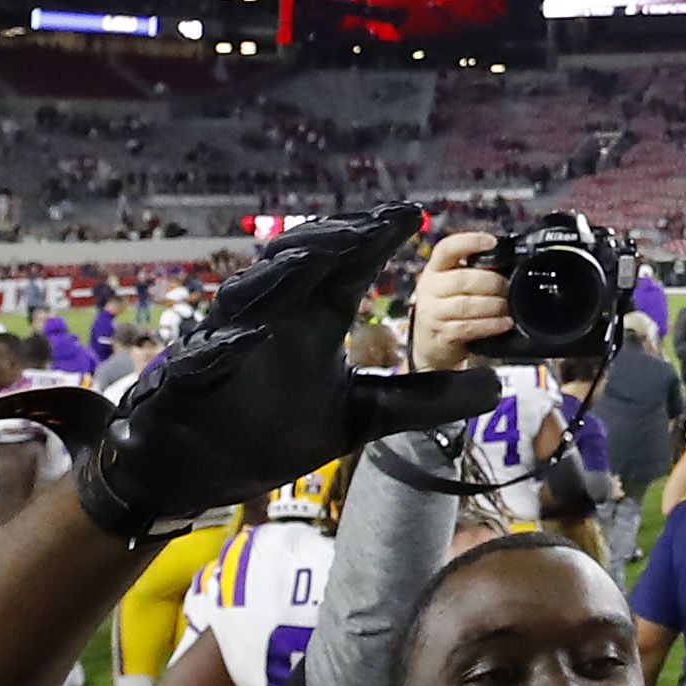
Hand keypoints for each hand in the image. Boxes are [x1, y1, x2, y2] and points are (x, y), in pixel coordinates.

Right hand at [70, 208, 471, 538]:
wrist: (206, 469)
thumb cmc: (274, 427)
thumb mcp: (363, 416)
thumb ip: (423, 399)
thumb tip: (495, 386)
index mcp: (313, 317)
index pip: (348, 268)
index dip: (376, 240)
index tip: (416, 216)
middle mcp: (272, 318)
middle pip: (298, 264)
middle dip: (332, 242)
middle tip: (370, 225)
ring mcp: (227, 343)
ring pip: (248, 298)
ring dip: (276, 279)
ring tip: (309, 259)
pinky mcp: (191, 382)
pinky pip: (204, 359)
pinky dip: (222, 350)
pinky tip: (243, 341)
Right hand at [398, 231, 508, 378]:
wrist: (431, 344)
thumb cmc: (448, 307)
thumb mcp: (452, 285)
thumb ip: (473, 272)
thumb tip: (508, 262)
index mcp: (435, 269)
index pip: (446, 249)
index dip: (469, 242)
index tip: (491, 242)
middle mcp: (430, 288)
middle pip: (462, 279)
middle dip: (492, 283)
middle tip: (508, 287)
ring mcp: (433, 312)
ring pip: (466, 305)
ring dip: (493, 306)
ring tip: (508, 307)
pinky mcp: (440, 334)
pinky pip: (468, 327)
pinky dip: (490, 325)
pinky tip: (504, 323)